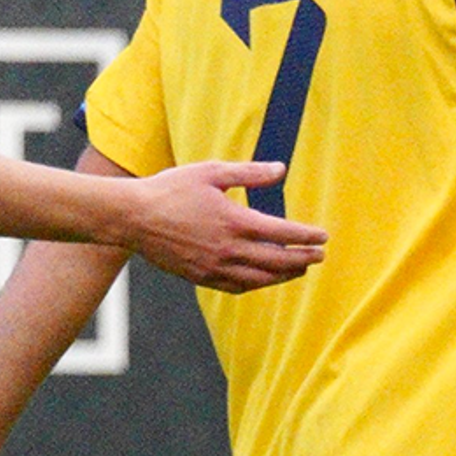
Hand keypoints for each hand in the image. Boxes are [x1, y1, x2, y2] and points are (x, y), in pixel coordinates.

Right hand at [118, 162, 327, 291]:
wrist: (132, 217)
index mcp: (234, 221)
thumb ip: (250, 173)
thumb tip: (281, 169)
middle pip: (277, 260)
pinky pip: (237, 286)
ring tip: (300, 270)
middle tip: (319, 256)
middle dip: (303, 259)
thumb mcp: (212, 172)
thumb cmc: (170, 189)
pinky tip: (265, 279)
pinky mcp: (200, 277)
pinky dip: (257, 284)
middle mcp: (228, 249)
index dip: (306, 236)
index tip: (323, 236)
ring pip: (260, 278)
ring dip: (284, 275)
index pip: (282, 233)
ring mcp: (214, 267)